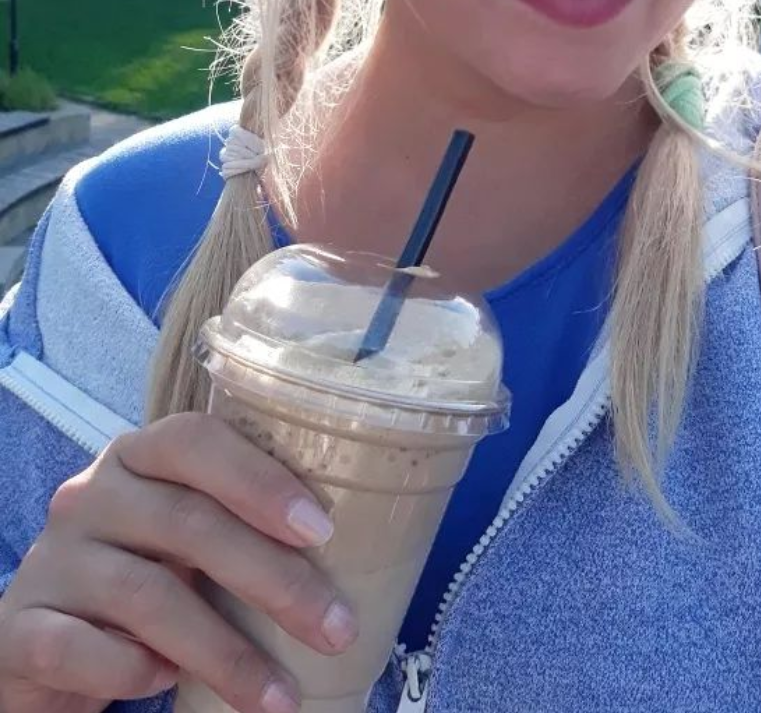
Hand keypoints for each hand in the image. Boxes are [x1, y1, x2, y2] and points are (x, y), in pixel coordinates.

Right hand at [0, 412, 357, 712]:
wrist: (46, 639)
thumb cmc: (146, 574)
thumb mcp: (188, 537)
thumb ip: (239, 525)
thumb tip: (359, 551)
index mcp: (138, 455)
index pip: (197, 440)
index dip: (260, 480)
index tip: (322, 530)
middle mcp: (90, 494)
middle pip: (188, 524)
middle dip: (273, 581)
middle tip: (335, 628)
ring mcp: (50, 561)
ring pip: (147, 598)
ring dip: (226, 653)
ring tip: (282, 697)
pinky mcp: (22, 629)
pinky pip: (82, 651)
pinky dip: (134, 672)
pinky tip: (167, 686)